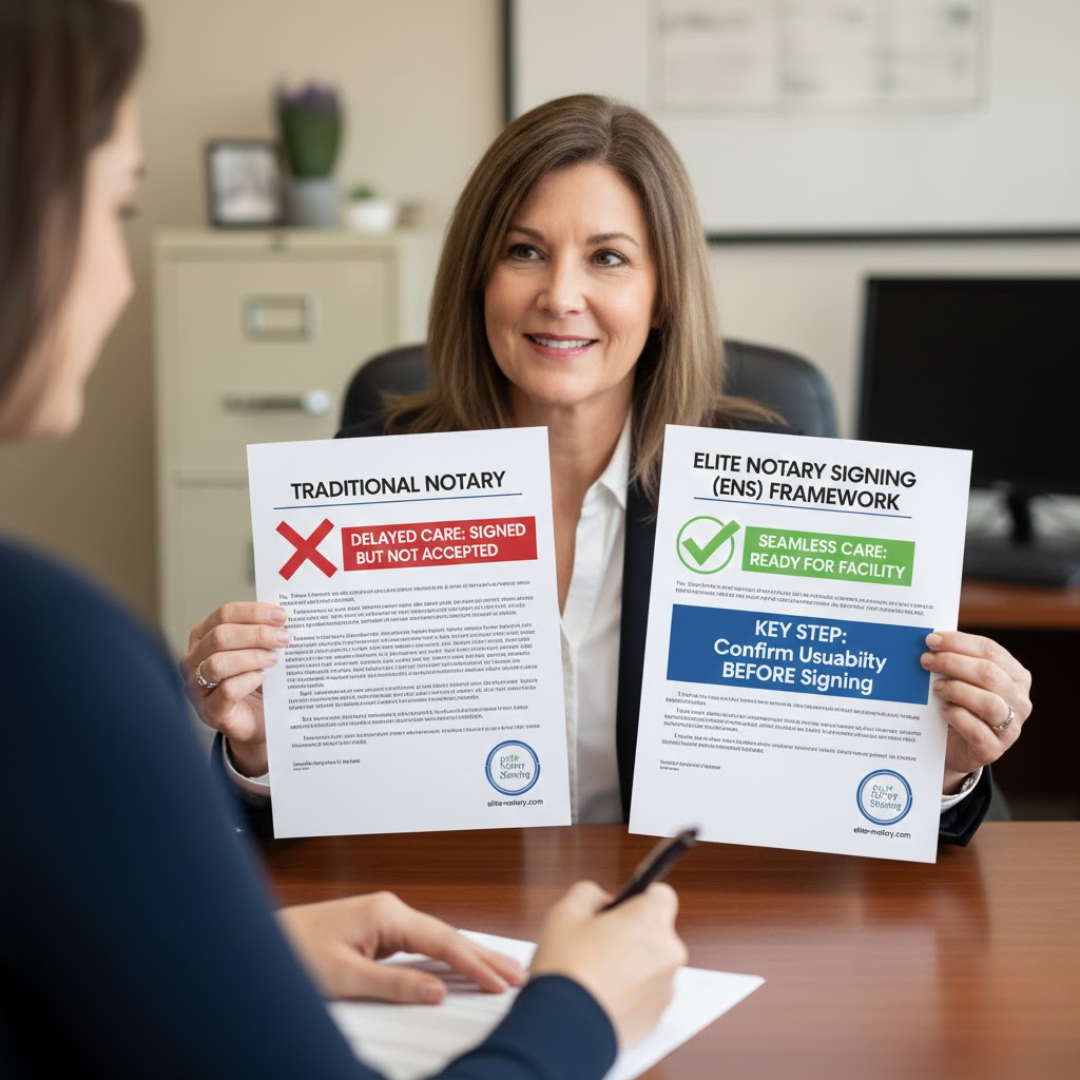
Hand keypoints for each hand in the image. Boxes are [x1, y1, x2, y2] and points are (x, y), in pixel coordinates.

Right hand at [179, 601, 288, 774]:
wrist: (257, 720)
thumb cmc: (256, 681)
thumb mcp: (257, 651)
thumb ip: (264, 633)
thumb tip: (284, 618)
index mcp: (204, 636)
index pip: (224, 614)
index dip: (253, 612)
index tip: (281, 615)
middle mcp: (194, 659)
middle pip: (220, 636)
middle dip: (257, 634)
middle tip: (284, 638)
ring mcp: (197, 687)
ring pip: (218, 663)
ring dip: (252, 657)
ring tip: (275, 659)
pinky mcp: (210, 711)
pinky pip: (227, 691)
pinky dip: (248, 680)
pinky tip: (263, 678)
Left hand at [277, 892, 525, 1002]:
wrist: (262, 940)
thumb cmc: (295, 952)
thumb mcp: (345, 976)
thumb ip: (395, 984)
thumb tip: (439, 991)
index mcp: (387, 913)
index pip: (443, 941)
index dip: (475, 964)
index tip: (501, 982)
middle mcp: (391, 909)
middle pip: (448, 935)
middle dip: (484, 956)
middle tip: (518, 975)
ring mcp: (386, 918)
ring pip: (438, 939)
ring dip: (468, 956)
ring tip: (500, 973)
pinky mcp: (378, 929)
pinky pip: (422, 944)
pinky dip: (447, 956)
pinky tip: (461, 966)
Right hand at [530, 881, 685, 1050]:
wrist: (562, 1029)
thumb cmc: (565, 968)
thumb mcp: (565, 912)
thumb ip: (589, 893)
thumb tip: (602, 900)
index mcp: (650, 919)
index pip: (661, 894)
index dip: (638, 898)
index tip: (620, 909)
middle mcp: (668, 952)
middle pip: (657, 932)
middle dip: (633, 933)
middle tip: (599, 943)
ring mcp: (666, 988)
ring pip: (653, 964)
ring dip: (634, 964)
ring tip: (597, 974)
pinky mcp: (657, 1017)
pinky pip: (648, 994)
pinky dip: (632, 993)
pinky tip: (602, 995)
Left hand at [921, 631, 1032, 793]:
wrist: (955, 747)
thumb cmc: (959, 706)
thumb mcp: (963, 680)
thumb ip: (956, 662)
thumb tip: (931, 642)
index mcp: (1015, 676)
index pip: (991, 651)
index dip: (959, 642)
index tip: (931, 640)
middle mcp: (1019, 701)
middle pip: (989, 674)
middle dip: (953, 663)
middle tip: (926, 661)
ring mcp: (1010, 728)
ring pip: (989, 703)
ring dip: (957, 690)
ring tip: (935, 687)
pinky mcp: (993, 749)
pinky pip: (977, 731)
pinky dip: (958, 716)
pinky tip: (943, 710)